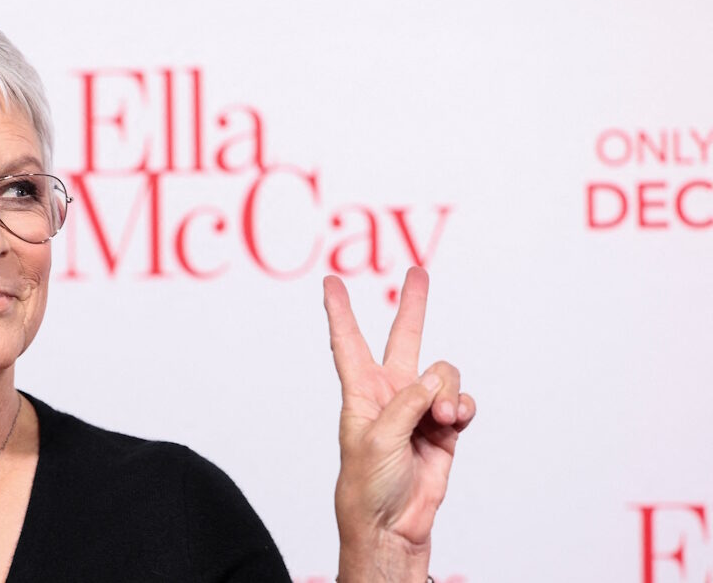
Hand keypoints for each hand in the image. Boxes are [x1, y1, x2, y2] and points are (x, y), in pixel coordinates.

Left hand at [323, 267, 475, 581]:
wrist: (392, 523)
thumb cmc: (367, 484)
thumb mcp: (377, 437)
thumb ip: (408, 401)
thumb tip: (438, 379)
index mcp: (360, 392)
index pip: (348, 342)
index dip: (340, 312)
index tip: (331, 283)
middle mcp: (391, 393)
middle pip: (403, 339)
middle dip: (413, 306)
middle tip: (418, 272)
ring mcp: (419, 409)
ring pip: (443, 374)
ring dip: (449, 393)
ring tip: (442, 419)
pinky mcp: (444, 427)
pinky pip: (463, 401)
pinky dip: (464, 407)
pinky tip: (456, 421)